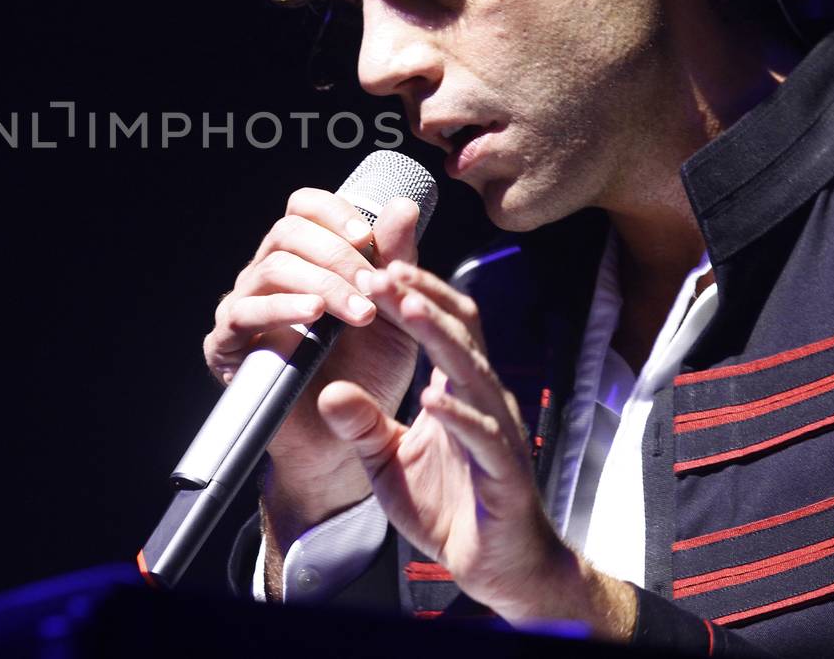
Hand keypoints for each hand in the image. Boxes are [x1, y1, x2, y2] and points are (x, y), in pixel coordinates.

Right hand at [203, 192, 422, 528]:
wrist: (346, 441)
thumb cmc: (368, 374)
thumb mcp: (394, 312)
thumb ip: (395, 260)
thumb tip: (403, 205)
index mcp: (304, 258)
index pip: (304, 209)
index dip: (333, 212)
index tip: (367, 237)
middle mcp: (268, 276)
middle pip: (286, 231)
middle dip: (336, 253)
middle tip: (372, 285)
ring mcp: (243, 308)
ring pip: (270, 268)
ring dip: (321, 283)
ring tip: (358, 312)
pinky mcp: (226, 345)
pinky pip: (243, 313)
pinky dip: (281, 308)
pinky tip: (313, 317)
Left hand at [317, 261, 635, 638]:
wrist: (497, 569)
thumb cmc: (449, 508)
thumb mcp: (387, 460)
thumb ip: (361, 424)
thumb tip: (327, 389)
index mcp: (460, 391)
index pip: (443, 325)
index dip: (412, 293)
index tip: (373, 265)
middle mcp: (486, 402)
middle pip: (461, 333)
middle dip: (420, 298)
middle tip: (381, 269)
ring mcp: (499, 435)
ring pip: (474, 372)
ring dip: (439, 337)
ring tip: (406, 307)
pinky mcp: (506, 475)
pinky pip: (484, 438)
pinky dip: (458, 416)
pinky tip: (433, 399)